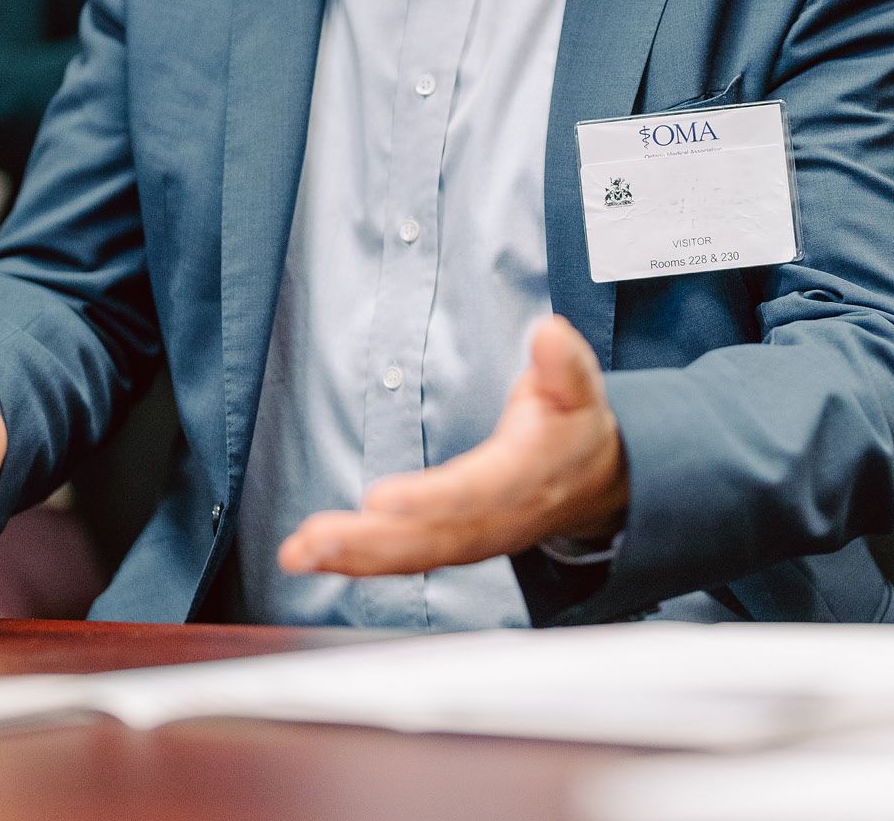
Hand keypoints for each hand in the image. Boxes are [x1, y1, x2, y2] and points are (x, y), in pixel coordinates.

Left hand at [278, 315, 628, 576]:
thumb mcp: (578, 387)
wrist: (593, 480)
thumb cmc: (573, 426)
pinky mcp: (451, 543)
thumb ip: (564, 365)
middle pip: (433, 537)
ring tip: (299, 552)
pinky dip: (354, 560)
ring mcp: (474, 538)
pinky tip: (309, 556)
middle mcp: (498, 519)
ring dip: (352, 556)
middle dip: (372, 542)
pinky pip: (402, 558)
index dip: (432, 499)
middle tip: (317, 539)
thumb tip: (550, 333)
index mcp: (528, 477)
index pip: (478, 492)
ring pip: (412, 555)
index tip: (382, 499)